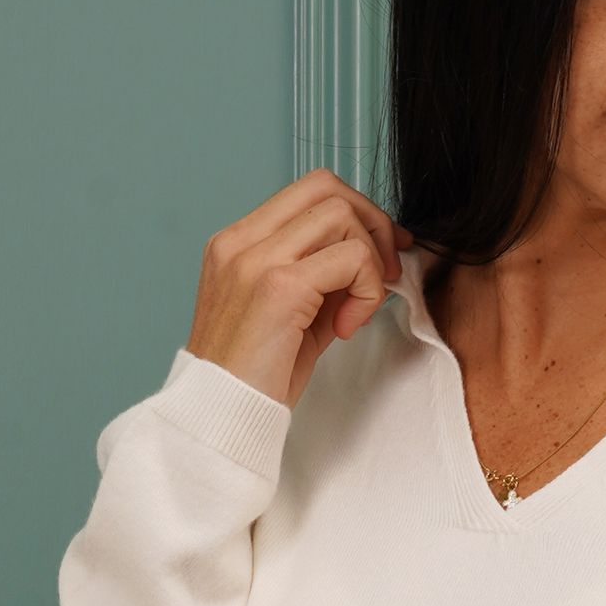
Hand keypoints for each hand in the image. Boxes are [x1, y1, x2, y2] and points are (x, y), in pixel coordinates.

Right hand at [185, 167, 413, 409]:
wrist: (220, 418)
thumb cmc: (254, 380)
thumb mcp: (291, 318)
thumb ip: (324, 282)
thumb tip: (373, 261)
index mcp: (238, 242)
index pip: (309, 190)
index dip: (357, 213)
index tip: (382, 255)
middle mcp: (241, 241)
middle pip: (328, 187)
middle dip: (373, 225)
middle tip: (386, 275)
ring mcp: (257, 259)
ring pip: (341, 216)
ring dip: (369, 263)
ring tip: (357, 312)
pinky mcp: (278, 287)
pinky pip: (350, 260)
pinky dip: (365, 291)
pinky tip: (347, 329)